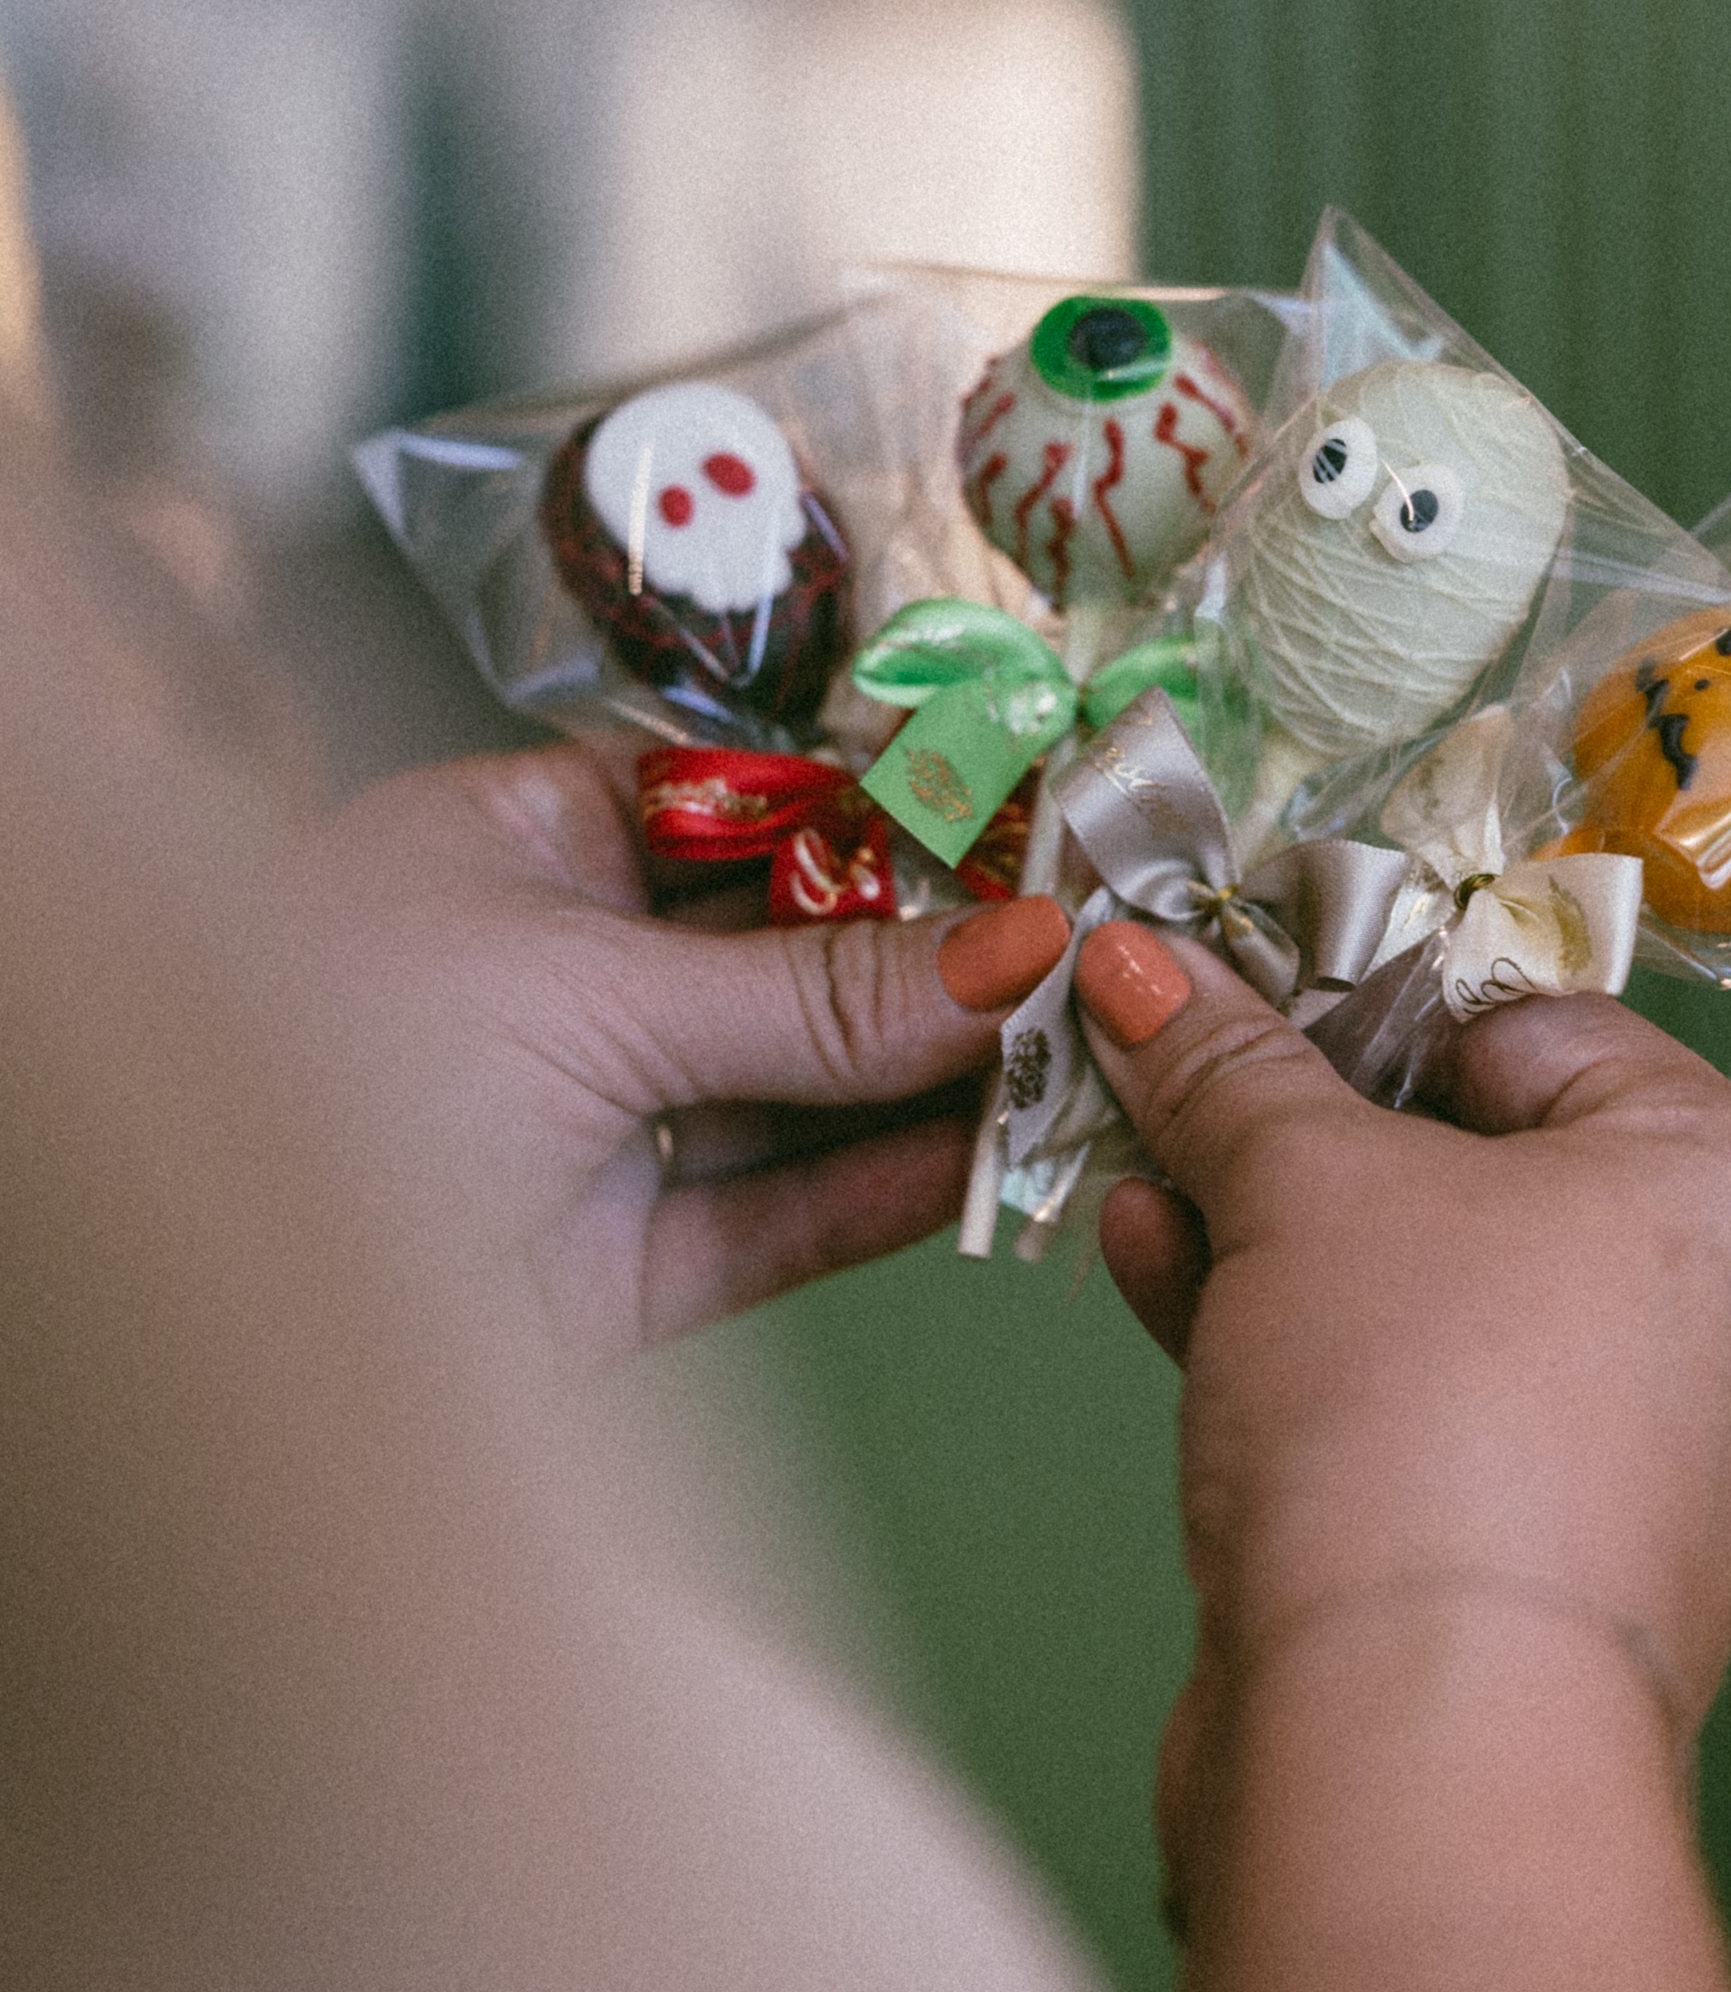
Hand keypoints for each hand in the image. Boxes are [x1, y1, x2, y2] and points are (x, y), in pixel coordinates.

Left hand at [319, 746, 1068, 1369]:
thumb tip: (1015, 949)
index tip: (1023, 821)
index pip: (736, 809)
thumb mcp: (579, 994)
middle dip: (930, 955)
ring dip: (933, 1078)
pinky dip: (889, 1191)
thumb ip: (810, 995)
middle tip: (1088, 944)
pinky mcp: (618, 1275)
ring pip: (796, 1094)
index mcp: (504, 853)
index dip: (880, 815)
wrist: (209, 1353)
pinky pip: (780, 1218)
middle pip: (783, 955)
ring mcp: (588, 1131)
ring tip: (1082, 1050)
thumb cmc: (334, 1076)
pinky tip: (998, 1158)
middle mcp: (552, 980)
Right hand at [1075, 923, 1730, 1989]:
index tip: (1245, 964)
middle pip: (1461, 1149)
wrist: (1414, 1749)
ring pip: (1407, 1274)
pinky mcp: (1508, 1537)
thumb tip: (1136, 961)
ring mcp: (1613, 1440)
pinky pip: (1388, 1383)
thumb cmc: (1424, 1414)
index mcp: (1723, 1184)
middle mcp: (1703, 1312)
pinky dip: (1274, 1319)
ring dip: (1253, 1211)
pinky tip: (1146, 1252)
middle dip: (1288, 1111)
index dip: (1374, 987)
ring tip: (1127, 1143)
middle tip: (1168, 1046)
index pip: (1535, 1021)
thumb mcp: (1305, 1184)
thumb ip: (1224, 1063)